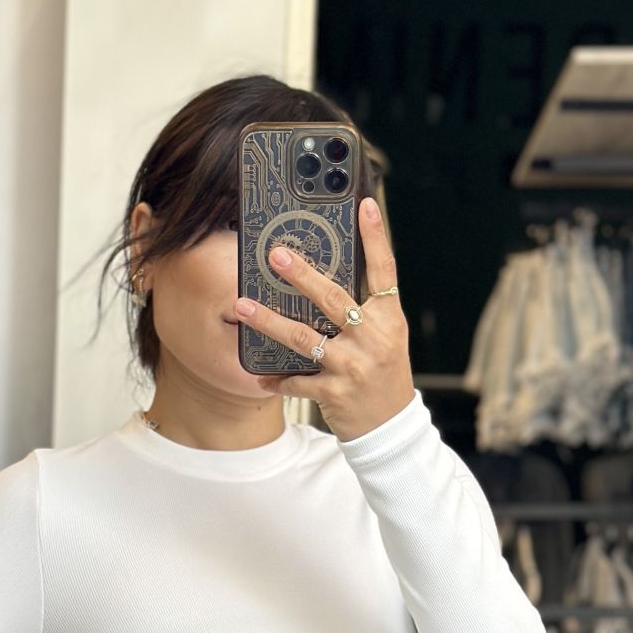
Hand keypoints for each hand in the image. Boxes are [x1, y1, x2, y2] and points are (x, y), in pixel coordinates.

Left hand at [234, 195, 414, 441]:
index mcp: (389, 318)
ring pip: (304, 338)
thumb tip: (323, 277)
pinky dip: (278, 378)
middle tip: (276, 255)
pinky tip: (261, 375)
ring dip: (269, 322)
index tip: (365, 205)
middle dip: (301, 275)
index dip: (376, 236)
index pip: (385, 269)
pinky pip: (297, 379)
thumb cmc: (383, 375)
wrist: (390, 427)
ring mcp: (353, 366)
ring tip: (242, 306)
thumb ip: (364, 308)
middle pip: (333, 299)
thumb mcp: (385, 337)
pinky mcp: (334, 392)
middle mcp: (373, 338)